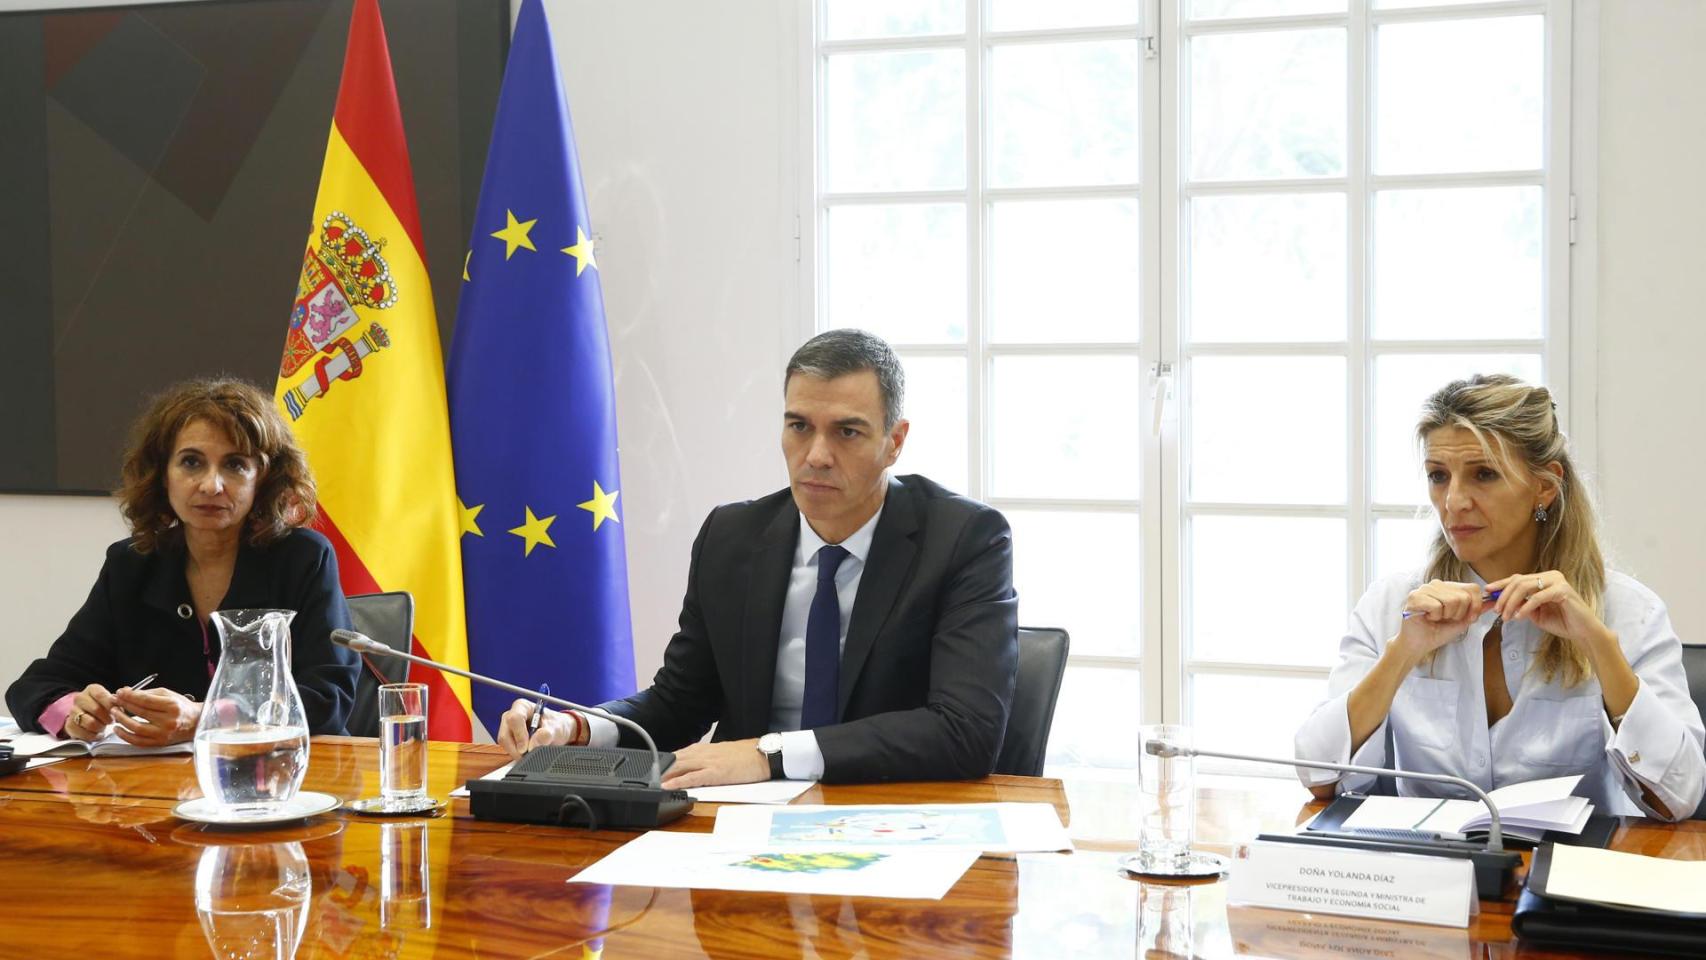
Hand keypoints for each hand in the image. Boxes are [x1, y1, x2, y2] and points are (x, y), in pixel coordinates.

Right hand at [63, 684, 116, 740]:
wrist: (84, 716)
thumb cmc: (103, 707)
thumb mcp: (112, 700)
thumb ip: (120, 697)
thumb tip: (128, 691)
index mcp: (92, 689)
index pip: (100, 695)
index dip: (110, 705)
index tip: (117, 711)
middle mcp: (80, 698)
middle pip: (96, 709)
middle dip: (107, 718)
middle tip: (112, 721)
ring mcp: (73, 711)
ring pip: (90, 723)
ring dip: (101, 727)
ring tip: (104, 726)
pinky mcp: (69, 725)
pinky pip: (84, 733)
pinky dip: (94, 736)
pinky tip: (98, 733)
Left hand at [110, 686, 202, 746]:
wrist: (196, 722)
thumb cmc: (181, 706)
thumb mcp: (168, 695)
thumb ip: (147, 693)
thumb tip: (125, 692)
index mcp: (172, 706)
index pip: (145, 700)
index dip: (129, 696)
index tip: (119, 693)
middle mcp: (169, 721)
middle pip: (140, 712)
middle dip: (124, 705)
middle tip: (113, 701)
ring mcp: (164, 734)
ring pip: (137, 728)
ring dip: (122, 720)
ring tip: (114, 713)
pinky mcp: (159, 743)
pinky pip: (138, 741)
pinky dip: (125, 736)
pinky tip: (118, 729)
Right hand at [496, 699, 581, 759]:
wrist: (555, 731)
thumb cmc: (554, 725)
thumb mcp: (555, 728)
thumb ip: (546, 735)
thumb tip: (533, 745)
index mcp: (523, 706)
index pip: (515, 719)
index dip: (520, 735)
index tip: (527, 748)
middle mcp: (511, 715)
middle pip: (505, 734)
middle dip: (516, 748)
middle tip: (528, 755)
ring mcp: (507, 728)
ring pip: (505, 744)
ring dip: (516, 753)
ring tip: (531, 753)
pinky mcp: (507, 739)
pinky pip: (507, 750)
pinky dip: (516, 755)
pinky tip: (527, 754)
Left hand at [661, 739, 766, 789]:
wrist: (764, 754)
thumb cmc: (748, 756)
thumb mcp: (725, 754)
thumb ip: (711, 758)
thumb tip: (700, 765)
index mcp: (707, 749)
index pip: (681, 753)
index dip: (667, 761)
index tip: (654, 767)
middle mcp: (705, 753)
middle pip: (677, 759)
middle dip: (661, 768)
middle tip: (647, 776)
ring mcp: (709, 763)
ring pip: (681, 766)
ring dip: (664, 774)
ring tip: (651, 782)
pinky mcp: (716, 773)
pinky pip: (693, 777)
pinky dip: (678, 782)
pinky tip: (668, 786)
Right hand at [1392, 580, 1493, 664]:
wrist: (1419, 644)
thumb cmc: (1438, 632)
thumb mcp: (1462, 621)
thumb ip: (1476, 610)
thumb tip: (1493, 601)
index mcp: (1448, 587)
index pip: (1473, 587)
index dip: (1476, 605)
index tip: (1470, 618)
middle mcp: (1436, 584)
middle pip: (1463, 596)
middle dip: (1459, 613)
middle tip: (1446, 619)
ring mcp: (1424, 588)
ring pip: (1451, 600)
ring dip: (1446, 616)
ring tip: (1436, 618)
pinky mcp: (1415, 597)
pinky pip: (1437, 606)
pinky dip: (1434, 617)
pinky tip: (1427, 618)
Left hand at [1487, 571, 1613, 650]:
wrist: (1583, 632)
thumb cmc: (1561, 622)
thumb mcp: (1535, 613)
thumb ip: (1521, 605)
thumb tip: (1501, 603)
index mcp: (1544, 579)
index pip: (1517, 578)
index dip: (1500, 584)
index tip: (1487, 591)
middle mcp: (1551, 576)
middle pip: (1518, 581)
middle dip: (1503, 596)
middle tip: (1497, 611)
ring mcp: (1558, 581)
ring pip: (1524, 587)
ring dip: (1511, 602)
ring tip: (1506, 616)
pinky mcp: (1563, 590)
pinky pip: (1537, 597)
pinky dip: (1525, 607)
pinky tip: (1519, 617)